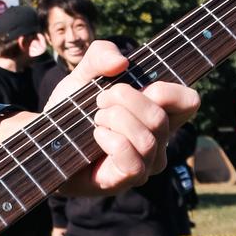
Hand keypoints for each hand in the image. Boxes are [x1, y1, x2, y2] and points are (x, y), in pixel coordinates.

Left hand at [57, 39, 197, 198]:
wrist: (46, 140)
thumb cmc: (73, 108)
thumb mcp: (83, 73)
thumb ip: (101, 55)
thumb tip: (121, 62)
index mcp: (158, 113)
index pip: (189, 101)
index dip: (166, 89)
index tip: (136, 85)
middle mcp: (158, 141)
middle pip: (159, 116)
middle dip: (123, 99)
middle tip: (100, 100)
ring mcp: (145, 164)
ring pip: (147, 138)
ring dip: (113, 119)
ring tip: (96, 119)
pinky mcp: (125, 180)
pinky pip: (132, 161)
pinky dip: (111, 141)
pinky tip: (96, 136)